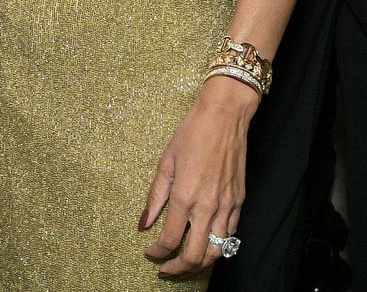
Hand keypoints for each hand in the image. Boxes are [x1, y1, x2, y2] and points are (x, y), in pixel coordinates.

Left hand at [139, 77, 255, 276]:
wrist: (224, 116)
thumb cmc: (192, 132)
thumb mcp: (166, 161)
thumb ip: (156, 196)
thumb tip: (144, 223)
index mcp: (186, 196)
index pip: (169, 240)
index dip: (157, 253)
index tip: (149, 254)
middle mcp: (208, 207)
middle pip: (195, 256)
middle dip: (178, 268)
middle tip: (165, 269)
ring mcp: (227, 207)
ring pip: (216, 252)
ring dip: (199, 264)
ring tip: (184, 263)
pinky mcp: (240, 203)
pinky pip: (230, 235)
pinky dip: (217, 246)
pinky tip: (205, 243)